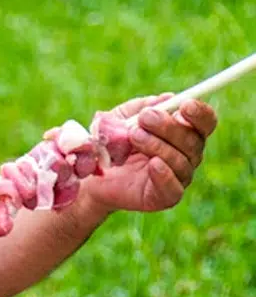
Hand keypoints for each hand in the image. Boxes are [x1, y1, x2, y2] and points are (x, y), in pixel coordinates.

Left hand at [82, 93, 216, 212]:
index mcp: (183, 134)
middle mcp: (187, 156)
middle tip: (144, 118)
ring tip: (134, 137)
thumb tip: (166, 98)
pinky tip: (153, 164)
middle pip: (194, 141)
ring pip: (181, 161)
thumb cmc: (110, 144)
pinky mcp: (163, 198)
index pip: (204, 123)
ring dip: (157, 146)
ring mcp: (178, 178)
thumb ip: (140, 107)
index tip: (185, 105)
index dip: (200, 114)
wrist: (91, 176)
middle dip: (169, 127)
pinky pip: (173, 188)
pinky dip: (165, 175)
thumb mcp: (120, 118)